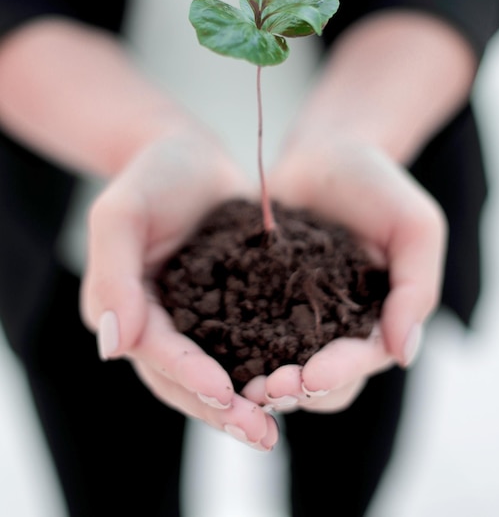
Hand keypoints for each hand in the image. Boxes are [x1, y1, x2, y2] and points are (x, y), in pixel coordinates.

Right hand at [81, 131, 277, 449]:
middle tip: (262, 433)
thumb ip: (113, 274)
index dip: (186, 374)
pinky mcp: (228, 306)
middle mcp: (158, 323)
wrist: (190, 156)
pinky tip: (295, 383)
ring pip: (216, 371)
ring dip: (244, 402)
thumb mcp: (122, 213)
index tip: (224, 393)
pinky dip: (263, 367)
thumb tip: (112, 347)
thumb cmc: (151, 176)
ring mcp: (194, 318)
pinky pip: (244, 345)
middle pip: (184, 378)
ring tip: (279, 426)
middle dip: (220, 407)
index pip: (154, 351)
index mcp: (125, 308)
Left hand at [242, 138, 445, 413]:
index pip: (362, 360)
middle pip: (323, 380)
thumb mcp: (416, 227)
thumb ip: (417, 288)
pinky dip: (237, 348)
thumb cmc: (378, 185)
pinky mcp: (263, 296)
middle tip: (265, 389)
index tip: (308, 377)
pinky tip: (215, 354)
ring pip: (285, 366)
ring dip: (265, 380)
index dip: (337, 374)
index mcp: (379, 318)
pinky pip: (251, 331)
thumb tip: (403, 354)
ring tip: (239, 384)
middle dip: (297, 389)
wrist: (327, 153)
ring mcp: (299, 314)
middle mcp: (339, 326)